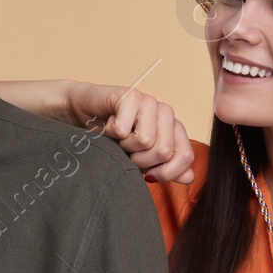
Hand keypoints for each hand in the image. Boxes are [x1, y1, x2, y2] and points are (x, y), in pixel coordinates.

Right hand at [69, 84, 195, 184]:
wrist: (83, 114)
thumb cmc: (113, 138)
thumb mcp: (142, 160)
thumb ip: (167, 169)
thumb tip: (189, 178)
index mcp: (174, 128)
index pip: (185, 156)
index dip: (166, 173)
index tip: (148, 175)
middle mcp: (166, 112)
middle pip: (163, 151)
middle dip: (139, 161)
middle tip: (126, 151)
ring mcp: (149, 101)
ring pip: (145, 141)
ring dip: (124, 147)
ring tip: (117, 138)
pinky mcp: (130, 95)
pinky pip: (123, 129)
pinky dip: (110, 134)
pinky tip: (108, 125)